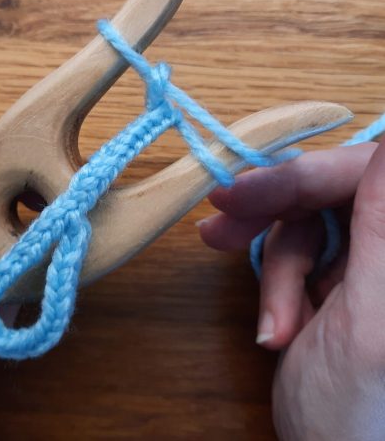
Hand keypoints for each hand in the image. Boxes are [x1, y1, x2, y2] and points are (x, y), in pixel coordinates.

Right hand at [199, 141, 384, 439]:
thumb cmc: (363, 416)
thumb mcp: (371, 324)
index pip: (366, 173)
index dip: (307, 173)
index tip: (245, 191)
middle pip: (329, 192)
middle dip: (274, 212)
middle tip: (219, 222)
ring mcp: (366, 261)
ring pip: (303, 224)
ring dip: (275, 267)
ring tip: (270, 320)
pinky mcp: (335, 278)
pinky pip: (293, 255)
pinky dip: (274, 284)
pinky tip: (272, 323)